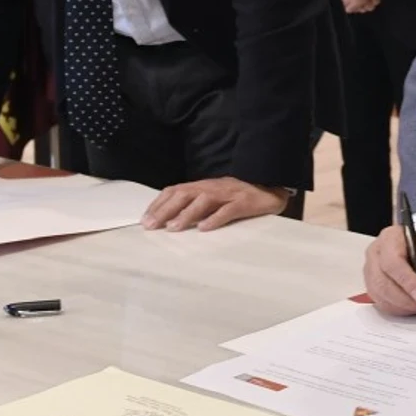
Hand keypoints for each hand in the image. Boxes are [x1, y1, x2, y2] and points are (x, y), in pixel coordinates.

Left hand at [142, 177, 289, 230]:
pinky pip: (228, 210)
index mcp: (203, 186)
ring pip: (204, 201)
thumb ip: (195, 205)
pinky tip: (204, 228)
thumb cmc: (238, 196)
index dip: (159, 204)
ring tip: (174, 228)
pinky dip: (215, 219)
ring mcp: (229, 194)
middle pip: (185, 194)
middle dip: (166, 210)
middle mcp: (212, 188)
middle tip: (152, 225)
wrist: (270, 188)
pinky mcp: (244, 203)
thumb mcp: (214, 197)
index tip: (145, 219)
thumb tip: (169, 220)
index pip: (175, 190)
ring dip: (186, 214)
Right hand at [362, 225, 415, 315]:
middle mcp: (376, 253)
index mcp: (391, 237)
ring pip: (381, 296)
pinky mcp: (374, 286)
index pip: (392, 262)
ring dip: (405, 307)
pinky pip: (383, 304)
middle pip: (382, 282)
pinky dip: (401, 310)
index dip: (407, 282)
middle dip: (407, 300)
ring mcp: (372, 271)